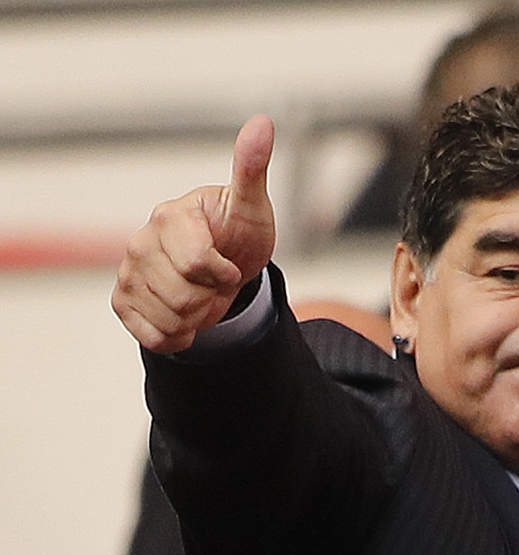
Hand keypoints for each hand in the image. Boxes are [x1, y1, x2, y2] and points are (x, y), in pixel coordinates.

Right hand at [112, 115, 276, 352]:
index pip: (197, 266)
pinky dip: (177, 335)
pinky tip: (185, 315)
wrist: (224, 261)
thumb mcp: (251, 204)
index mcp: (170, 217)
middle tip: (217, 281)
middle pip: (184, 298)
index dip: (225, 274)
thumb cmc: (238, 229)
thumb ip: (251, 168)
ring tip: (202, 293)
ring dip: (198, 317)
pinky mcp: (123, 301)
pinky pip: (153, 337)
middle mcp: (140, 242)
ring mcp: (128, 273)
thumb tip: (263, 122)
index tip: (230, 263)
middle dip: (212, 298)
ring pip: (170, 320)